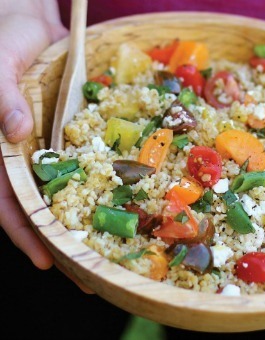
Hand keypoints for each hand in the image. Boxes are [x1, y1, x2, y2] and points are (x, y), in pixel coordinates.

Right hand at [0, 0, 92, 292]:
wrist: (23, 18)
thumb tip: (15, 131)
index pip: (9, 202)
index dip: (26, 234)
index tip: (50, 261)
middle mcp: (26, 155)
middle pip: (43, 207)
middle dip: (65, 240)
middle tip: (91, 274)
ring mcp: (50, 146)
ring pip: (68, 191)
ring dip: (87, 220)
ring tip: (112, 248)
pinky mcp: (71, 132)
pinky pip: (88, 161)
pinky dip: (102, 181)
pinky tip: (125, 198)